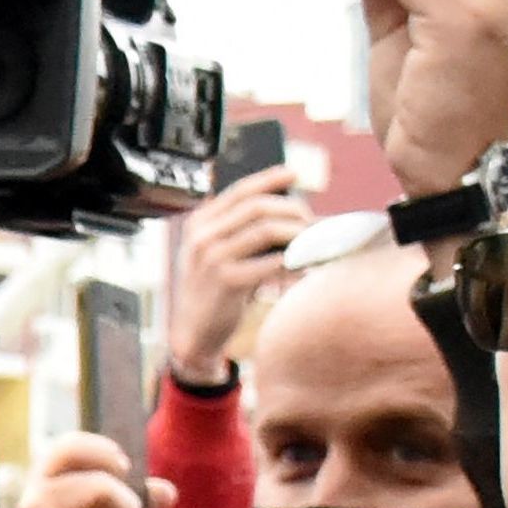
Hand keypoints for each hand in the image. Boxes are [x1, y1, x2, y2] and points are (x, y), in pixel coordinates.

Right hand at [165, 170, 308, 385]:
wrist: (194, 333)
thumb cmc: (215, 291)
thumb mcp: (217, 253)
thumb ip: (239, 229)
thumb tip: (290, 206)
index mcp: (199, 224)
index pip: (239, 191)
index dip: (269, 179)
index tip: (294, 175)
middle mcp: (202, 237)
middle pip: (258, 206)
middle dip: (292, 210)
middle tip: (311, 223)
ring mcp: (212, 259)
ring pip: (267, 229)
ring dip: (298, 234)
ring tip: (313, 244)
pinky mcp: (226, 281)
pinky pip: (273, 262)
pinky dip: (295, 262)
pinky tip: (304, 268)